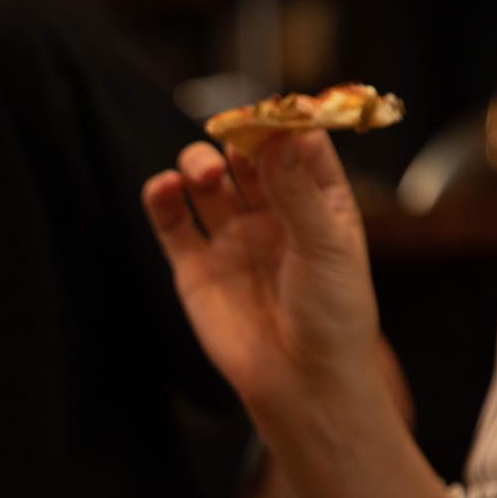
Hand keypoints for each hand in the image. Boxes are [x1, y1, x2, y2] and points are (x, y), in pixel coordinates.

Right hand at [141, 132, 381, 421]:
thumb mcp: (327, 248)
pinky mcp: (195, 266)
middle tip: (231, 139)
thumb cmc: (334, 319)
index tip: (272, 112)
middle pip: (247, 156)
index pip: (299, 145)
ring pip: (206, 182)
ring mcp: (231, 239)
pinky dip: (162, 198)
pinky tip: (164, 188)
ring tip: (203, 174)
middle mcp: (273, 214)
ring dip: (199, 163)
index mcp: (318, 204)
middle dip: (236, 139)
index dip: (284, 122)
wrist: (302, 385)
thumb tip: (282, 133)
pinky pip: (172, 222)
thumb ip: (299, 191)